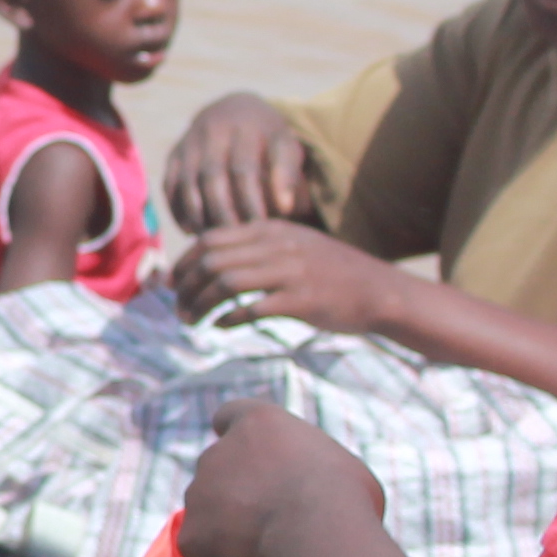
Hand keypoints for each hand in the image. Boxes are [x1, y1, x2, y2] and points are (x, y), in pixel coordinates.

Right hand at [162, 91, 317, 234]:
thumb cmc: (267, 140)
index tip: (262, 227)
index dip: (251, 202)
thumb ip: (288, 175)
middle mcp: (212, 130)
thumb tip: (285, 208)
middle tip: (238, 239)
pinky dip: (178, 212)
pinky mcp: (173, 155)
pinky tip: (193, 230)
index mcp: (245, 126)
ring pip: (187, 185)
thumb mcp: (286, 147)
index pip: (243, 169)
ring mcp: (189, 142)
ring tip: (217, 238)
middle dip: (225, 213)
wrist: (235, 111)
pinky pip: (169, 188)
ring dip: (200, 216)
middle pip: (212, 178)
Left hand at [172, 218, 404, 338]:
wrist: (381, 291)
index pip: (210, 238)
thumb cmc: (334, 274)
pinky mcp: (301, 301)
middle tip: (179, 309)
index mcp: (272, 229)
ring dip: (201, 305)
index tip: (174, 283)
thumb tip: (214, 264)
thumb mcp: (295, 246)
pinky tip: (220, 327)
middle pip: (212, 260)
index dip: (184, 262)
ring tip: (191, 322)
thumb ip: (258, 249)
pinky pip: (251, 308)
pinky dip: (228, 318)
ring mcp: (290, 272)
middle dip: (186, 286)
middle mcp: (278, 245)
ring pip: (225, 283)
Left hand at [175, 404, 385, 556]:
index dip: (240, 438)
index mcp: (254, 427)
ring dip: (229, 535)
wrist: (315, 541)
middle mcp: (214, 457)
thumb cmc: (342, 499)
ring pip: (208, 520)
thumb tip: (309, 500)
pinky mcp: (193, 547)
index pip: (231, 417)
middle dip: (238, 497)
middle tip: (274, 524)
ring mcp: (196, 503)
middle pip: (217, 474)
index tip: (252, 458)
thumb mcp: (341, 470)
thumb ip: (309, 474)